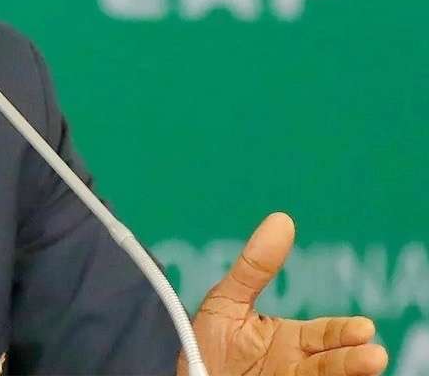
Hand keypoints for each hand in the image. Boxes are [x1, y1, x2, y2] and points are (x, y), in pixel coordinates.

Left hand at [178, 213, 386, 375]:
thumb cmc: (207, 344)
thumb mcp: (227, 301)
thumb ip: (253, 268)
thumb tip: (282, 220)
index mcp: (288, 340)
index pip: (325, 336)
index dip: (345, 333)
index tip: (364, 328)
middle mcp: (295, 365)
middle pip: (331, 364)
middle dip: (352, 359)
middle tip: (373, 355)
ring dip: (345, 373)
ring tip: (369, 365)